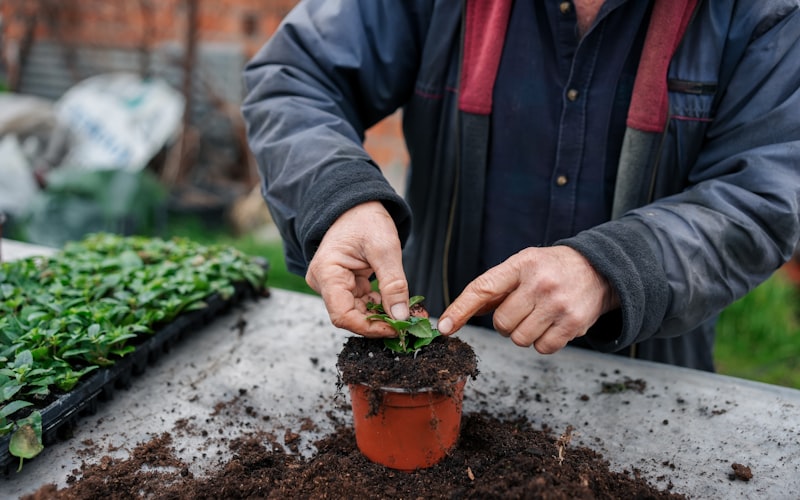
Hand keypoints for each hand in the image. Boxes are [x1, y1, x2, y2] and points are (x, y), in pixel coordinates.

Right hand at [305, 201, 409, 336]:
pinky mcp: (345, 284)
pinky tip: (398, 306)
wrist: (358, 204)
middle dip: (379, 323)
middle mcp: (324, 282)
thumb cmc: (366, 219)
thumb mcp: (385, 249)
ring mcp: (334, 284)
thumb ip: (394, 284)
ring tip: (408, 314)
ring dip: (382, 316)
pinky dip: (380, 307)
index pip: (343, 315)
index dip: (369, 327)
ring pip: (358, 312)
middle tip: (408, 324)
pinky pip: (361, 303)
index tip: (396, 328)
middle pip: (350, 316)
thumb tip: (401, 316)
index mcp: (327, 273)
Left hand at [437, 246, 618, 353]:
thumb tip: (456, 316)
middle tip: (523, 309)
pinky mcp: (573, 323)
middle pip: (501, 323)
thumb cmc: (551, 269)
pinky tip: (553, 324)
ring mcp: (557, 304)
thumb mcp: (522, 266)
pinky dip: (543, 342)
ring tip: (539, 315)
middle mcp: (539, 283)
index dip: (460, 310)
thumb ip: (493, 289)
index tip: (443, 327)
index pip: (482, 288)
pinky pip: (542, 348)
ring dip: (524, 333)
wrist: (599, 269)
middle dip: (506, 323)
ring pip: (519, 339)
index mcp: (521, 264)